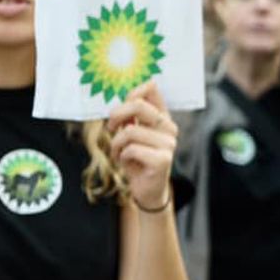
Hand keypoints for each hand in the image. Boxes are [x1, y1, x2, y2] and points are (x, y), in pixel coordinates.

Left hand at [106, 82, 178, 210]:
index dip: (134, 91)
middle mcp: (169, 128)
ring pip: (130, 132)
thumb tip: (136, 90)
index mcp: (162, 118)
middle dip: (116, 115)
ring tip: (118, 152)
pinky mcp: (163, 160)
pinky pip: (131, 149)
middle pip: (138, 106)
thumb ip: (132, 114)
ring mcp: (168, 144)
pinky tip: (125, 161)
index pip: (152, 90)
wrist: (147, 189)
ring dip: (116, 144)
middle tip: (110, 127)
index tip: (123, 101)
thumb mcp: (132, 133)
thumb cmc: (137, 158)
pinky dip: (122, 156)